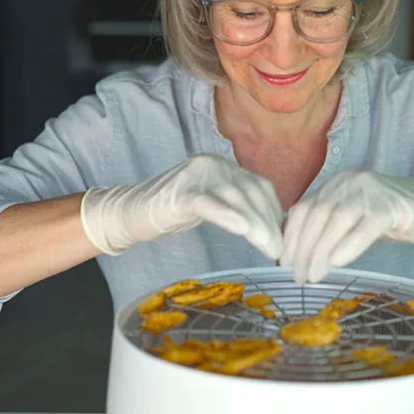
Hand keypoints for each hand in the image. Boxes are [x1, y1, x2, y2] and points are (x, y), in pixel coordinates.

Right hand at [80, 153, 283, 258]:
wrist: (130, 212)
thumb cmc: (172, 213)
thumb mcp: (211, 204)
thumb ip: (237, 206)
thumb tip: (271, 228)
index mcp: (223, 166)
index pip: (260, 186)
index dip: (275, 212)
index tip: (283, 236)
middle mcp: (213, 164)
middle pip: (252, 192)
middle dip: (270, 222)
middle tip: (280, 249)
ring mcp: (196, 176)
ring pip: (236, 199)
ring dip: (257, 225)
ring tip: (269, 248)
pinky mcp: (180, 193)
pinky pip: (211, 205)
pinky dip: (230, 217)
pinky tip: (245, 232)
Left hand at [279, 170, 413, 282]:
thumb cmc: (387, 217)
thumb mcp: (351, 218)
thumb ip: (327, 227)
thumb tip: (296, 255)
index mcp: (334, 184)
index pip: (302, 209)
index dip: (290, 238)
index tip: (284, 264)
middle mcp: (347, 182)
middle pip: (316, 216)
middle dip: (303, 250)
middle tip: (298, 278)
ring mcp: (369, 192)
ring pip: (336, 221)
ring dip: (321, 252)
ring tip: (314, 277)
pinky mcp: (389, 207)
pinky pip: (365, 227)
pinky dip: (348, 245)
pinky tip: (338, 263)